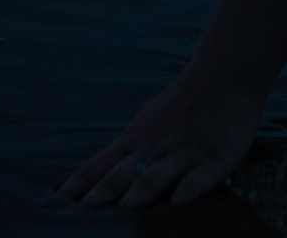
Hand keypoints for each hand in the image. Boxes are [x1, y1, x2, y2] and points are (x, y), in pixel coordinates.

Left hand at [59, 70, 261, 209]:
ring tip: (125, 205)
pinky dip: (188, 189)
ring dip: (140, 189)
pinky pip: (199, 178)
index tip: (62, 197)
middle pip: (125, 172)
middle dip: (104, 191)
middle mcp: (156, 147)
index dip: (83, 181)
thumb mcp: (146, 123)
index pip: (103, 163)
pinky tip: (179, 200)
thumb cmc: (181, 105)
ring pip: (159, 174)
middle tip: (86, 208)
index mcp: (137, 140)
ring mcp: (185, 153)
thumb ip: (124, 151)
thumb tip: (94, 177)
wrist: (224, 78)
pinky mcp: (215, 160)